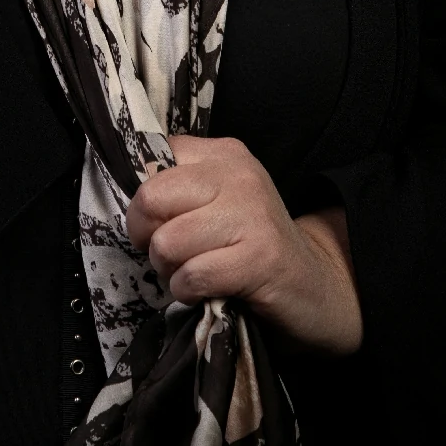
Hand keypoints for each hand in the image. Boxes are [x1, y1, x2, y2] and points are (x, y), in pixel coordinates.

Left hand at [125, 135, 363, 355]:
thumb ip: (179, 187)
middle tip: (166, 254)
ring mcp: (252, 215)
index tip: (156, 222)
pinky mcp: (260, 259)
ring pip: (167, 242)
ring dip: (169, 270)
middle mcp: (238, 175)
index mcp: (223, 154)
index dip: (141, 199)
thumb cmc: (252, 244)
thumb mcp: (218, 200)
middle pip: (151, 198)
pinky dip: (188, 292)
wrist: (315, 285)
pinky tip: (206, 291)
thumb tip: (129, 193)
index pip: (152, 158)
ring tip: (191, 273)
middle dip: (146, 236)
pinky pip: (192, 275)